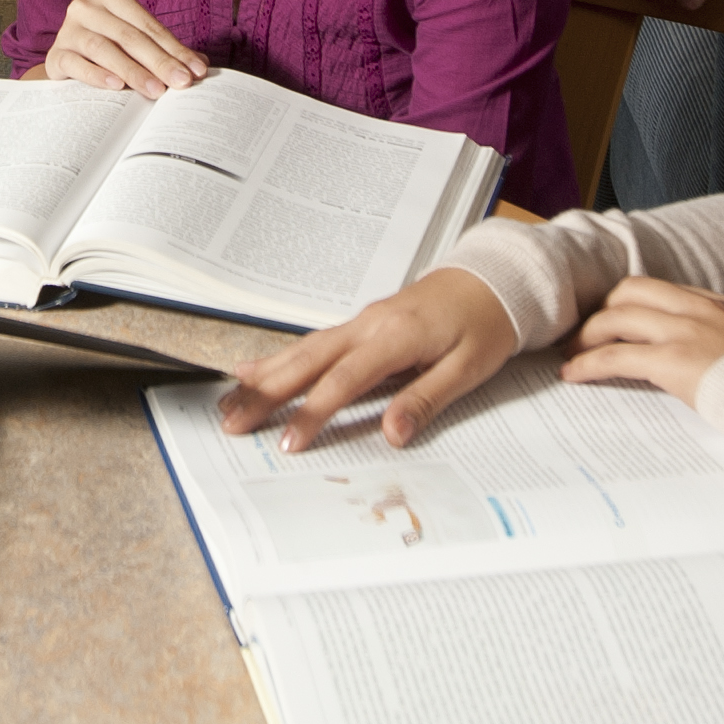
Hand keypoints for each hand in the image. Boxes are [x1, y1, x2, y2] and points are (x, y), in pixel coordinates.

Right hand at [43, 0, 207, 97]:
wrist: (65, 64)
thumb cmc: (107, 51)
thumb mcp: (134, 46)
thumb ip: (163, 52)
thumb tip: (200, 66)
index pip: (149, 26)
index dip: (175, 49)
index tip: (197, 71)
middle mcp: (88, 8)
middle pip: (129, 36)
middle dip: (159, 62)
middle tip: (181, 83)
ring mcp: (68, 30)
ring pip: (103, 48)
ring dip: (132, 71)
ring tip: (155, 90)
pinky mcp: (56, 53)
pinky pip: (76, 63)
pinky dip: (97, 74)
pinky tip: (116, 86)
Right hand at [215, 268, 519, 453]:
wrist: (493, 280)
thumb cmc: (485, 323)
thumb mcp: (468, 368)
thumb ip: (426, 400)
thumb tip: (392, 435)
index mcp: (395, 337)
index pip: (344, 380)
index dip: (313, 413)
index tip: (289, 442)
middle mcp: (369, 325)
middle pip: (307, 361)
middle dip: (266, 393)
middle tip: (232, 422)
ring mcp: (361, 322)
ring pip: (302, 350)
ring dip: (264, 377)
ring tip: (230, 402)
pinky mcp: (361, 324)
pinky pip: (313, 342)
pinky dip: (280, 357)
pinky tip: (255, 370)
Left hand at [562, 274, 723, 406]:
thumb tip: (715, 363)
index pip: (666, 290)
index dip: (634, 303)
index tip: (617, 317)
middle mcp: (702, 309)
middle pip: (633, 290)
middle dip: (604, 309)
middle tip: (586, 332)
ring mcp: (686, 331)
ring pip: (617, 316)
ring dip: (588, 335)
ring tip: (571, 353)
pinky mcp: (673, 361)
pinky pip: (616, 355)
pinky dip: (589, 363)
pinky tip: (574, 374)